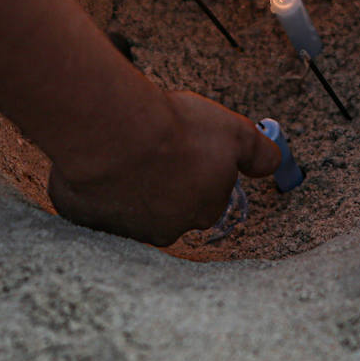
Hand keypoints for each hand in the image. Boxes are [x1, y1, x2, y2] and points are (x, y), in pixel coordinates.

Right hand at [47, 89, 281, 245]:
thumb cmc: (177, 131)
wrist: (115, 132)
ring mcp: (122, 227)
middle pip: (168, 206)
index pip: (207, 198)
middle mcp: (164, 229)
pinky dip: (92, 184)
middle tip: (153, 146)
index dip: (197, 169)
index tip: (186, 147)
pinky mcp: (84, 217)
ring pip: (128, 205)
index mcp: (202, 211)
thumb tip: (275, 164)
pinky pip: (91, 201)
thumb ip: (258, 152)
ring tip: (123, 148)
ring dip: (127, 182)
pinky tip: (96, 158)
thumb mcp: (236, 133)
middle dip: (162, 181)